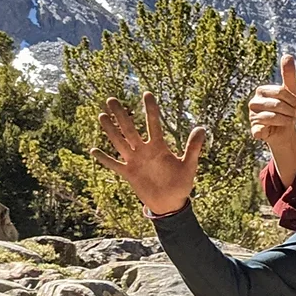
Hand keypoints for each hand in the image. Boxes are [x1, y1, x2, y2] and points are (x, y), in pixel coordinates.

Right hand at [93, 94, 204, 215]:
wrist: (170, 202)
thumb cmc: (181, 183)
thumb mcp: (189, 165)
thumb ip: (193, 147)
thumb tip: (202, 128)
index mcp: (159, 147)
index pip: (153, 124)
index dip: (150, 110)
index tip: (147, 93)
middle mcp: (144, 151)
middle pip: (130, 130)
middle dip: (121, 116)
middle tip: (112, 99)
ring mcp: (135, 161)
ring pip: (119, 143)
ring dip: (111, 130)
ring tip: (102, 115)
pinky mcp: (128, 174)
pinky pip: (114, 165)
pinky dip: (104, 159)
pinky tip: (93, 150)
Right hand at [247, 54, 295, 176]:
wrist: (286, 130)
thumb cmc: (288, 108)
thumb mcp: (291, 91)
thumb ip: (289, 74)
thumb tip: (287, 55)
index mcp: (261, 91)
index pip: (280, 92)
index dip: (293, 100)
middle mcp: (253, 102)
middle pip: (277, 105)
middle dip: (290, 111)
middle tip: (293, 115)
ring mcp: (252, 116)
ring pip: (271, 117)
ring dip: (285, 121)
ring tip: (287, 121)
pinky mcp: (254, 130)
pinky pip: (259, 130)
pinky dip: (266, 131)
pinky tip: (270, 130)